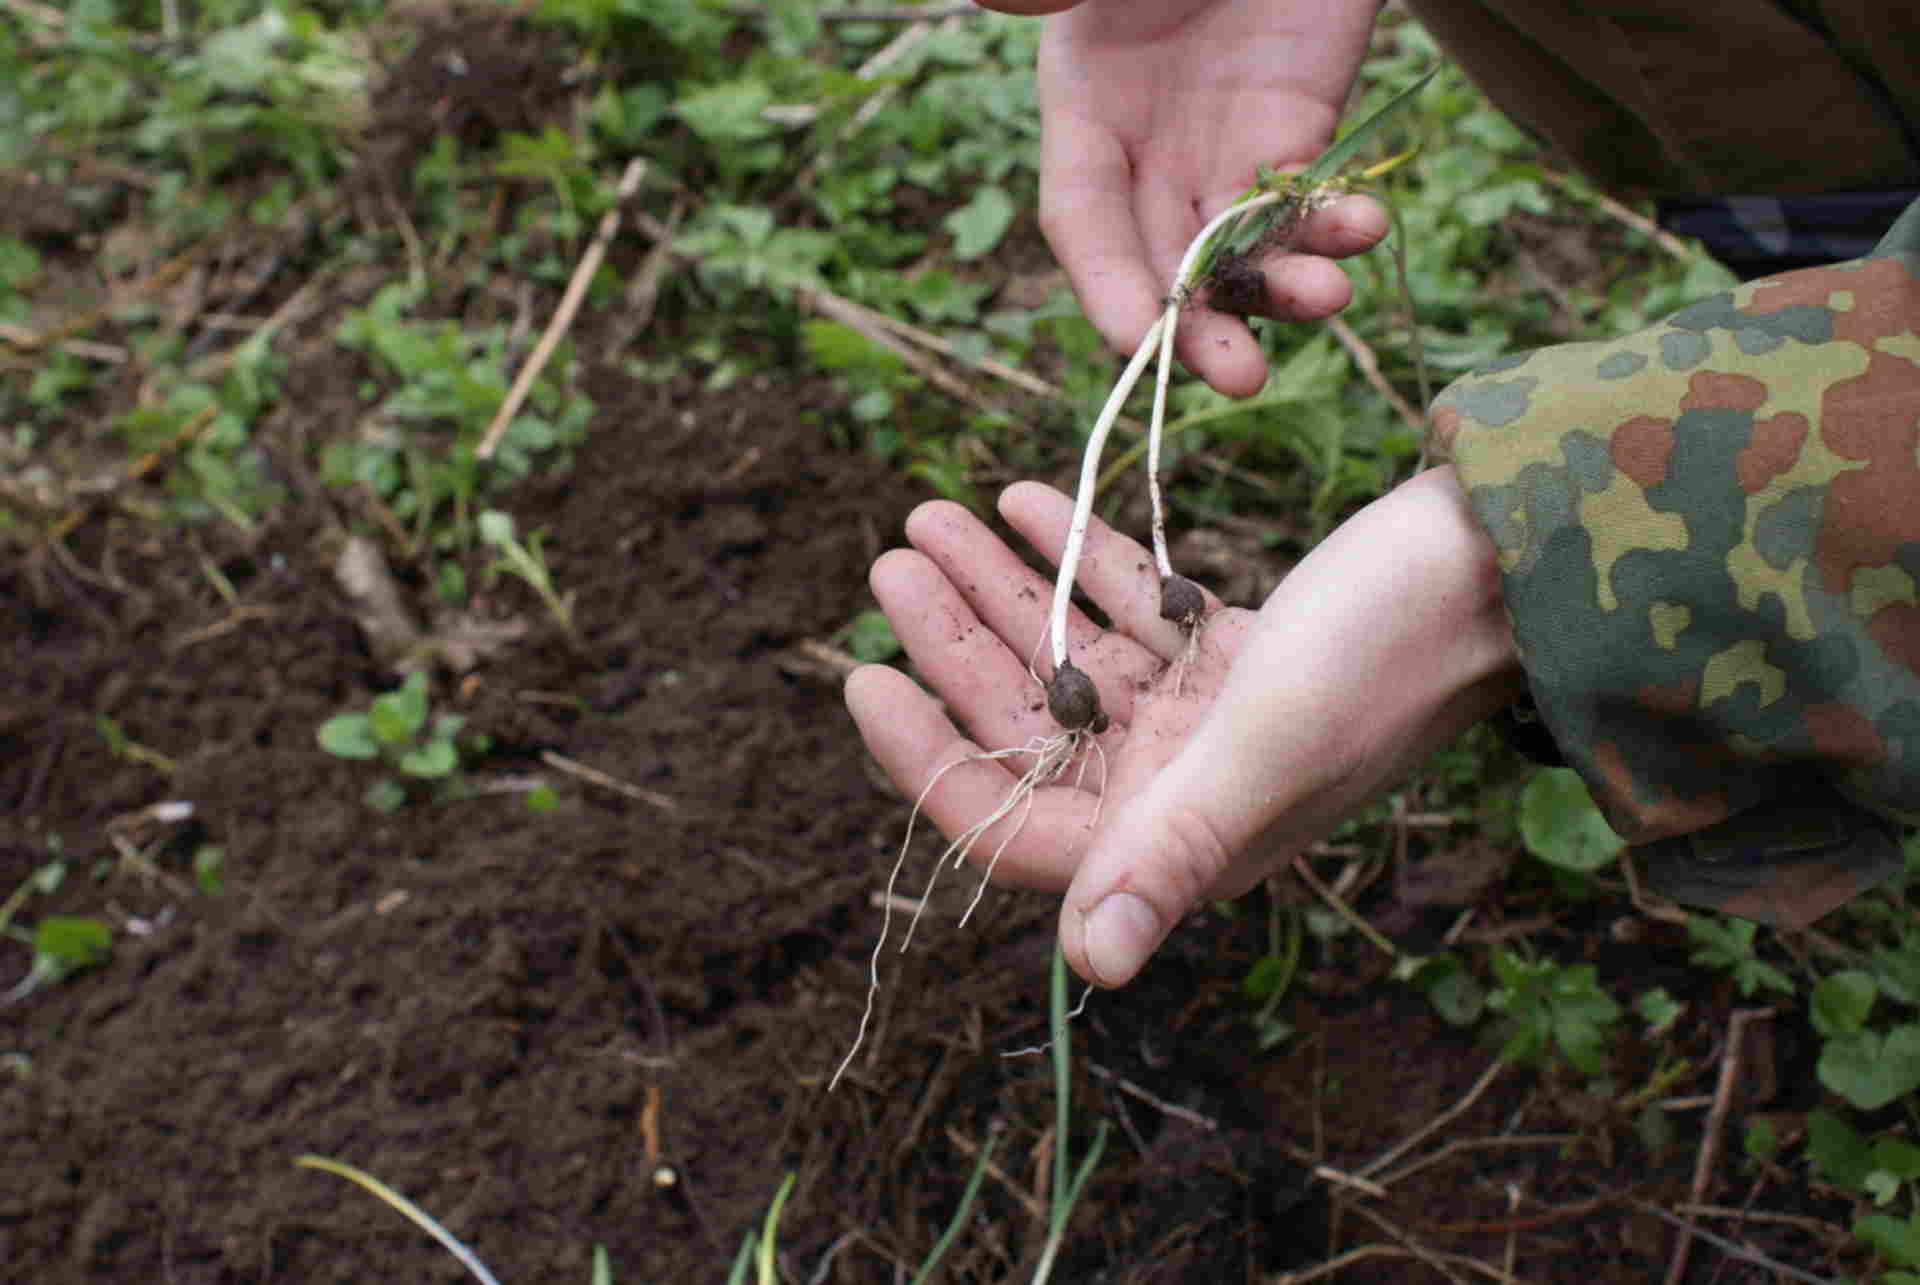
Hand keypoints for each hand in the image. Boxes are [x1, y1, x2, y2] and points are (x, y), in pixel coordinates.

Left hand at [846, 469, 1522, 986]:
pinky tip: (1027, 499)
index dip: (928, 763)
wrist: (1511, 558)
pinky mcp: (1235, 658)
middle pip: (1031, 727)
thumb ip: (1173, 847)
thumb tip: (1091, 968)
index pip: (1017, 825)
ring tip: (932, 511)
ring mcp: (1209, 723)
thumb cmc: (1395, 643)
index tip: (862, 674)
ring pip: (1071, 660)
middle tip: (891, 555)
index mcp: (1187, 838)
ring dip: (1002, 589)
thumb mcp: (1269, 737)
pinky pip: (1129, 615)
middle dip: (953, 642)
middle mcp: (1187, 791)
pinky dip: (1079, 562)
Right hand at [977, 0, 1389, 395]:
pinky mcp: (1298, 127)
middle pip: (1162, 259)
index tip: (1136, 340)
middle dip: (1197, 324)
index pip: (1081, 217)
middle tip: (1238, 374)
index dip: (1104, 283)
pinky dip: (1334, 225)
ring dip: (1280, 290)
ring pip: (1243, 248)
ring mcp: (1225, 142)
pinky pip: (1309, 200)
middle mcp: (1147, 144)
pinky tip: (1363, 226)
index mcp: (1083, 100)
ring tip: (1328, 297)